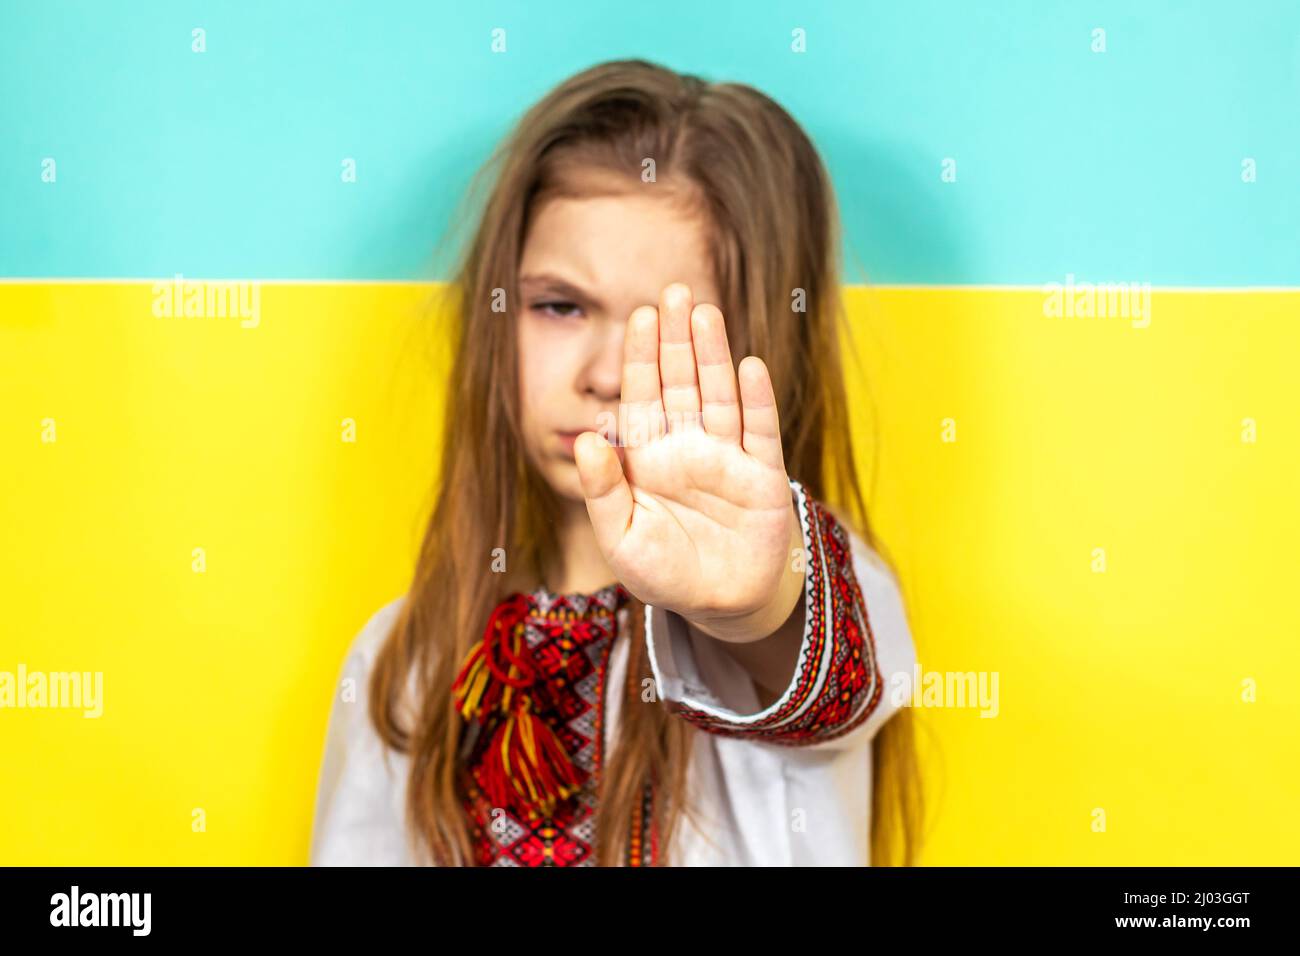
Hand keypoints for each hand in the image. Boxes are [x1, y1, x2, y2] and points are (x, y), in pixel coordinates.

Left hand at [573, 283, 804, 643]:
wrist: (721, 604)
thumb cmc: (664, 572)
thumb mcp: (620, 538)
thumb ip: (603, 490)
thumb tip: (587, 439)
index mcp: (648, 457)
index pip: (641, 395)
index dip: (639, 356)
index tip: (638, 316)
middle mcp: (687, 447)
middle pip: (681, 381)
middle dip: (676, 339)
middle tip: (674, 292)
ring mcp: (727, 457)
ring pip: (718, 395)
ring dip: (713, 355)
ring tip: (705, 313)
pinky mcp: (763, 477)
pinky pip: (759, 431)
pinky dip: (756, 400)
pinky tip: (749, 367)